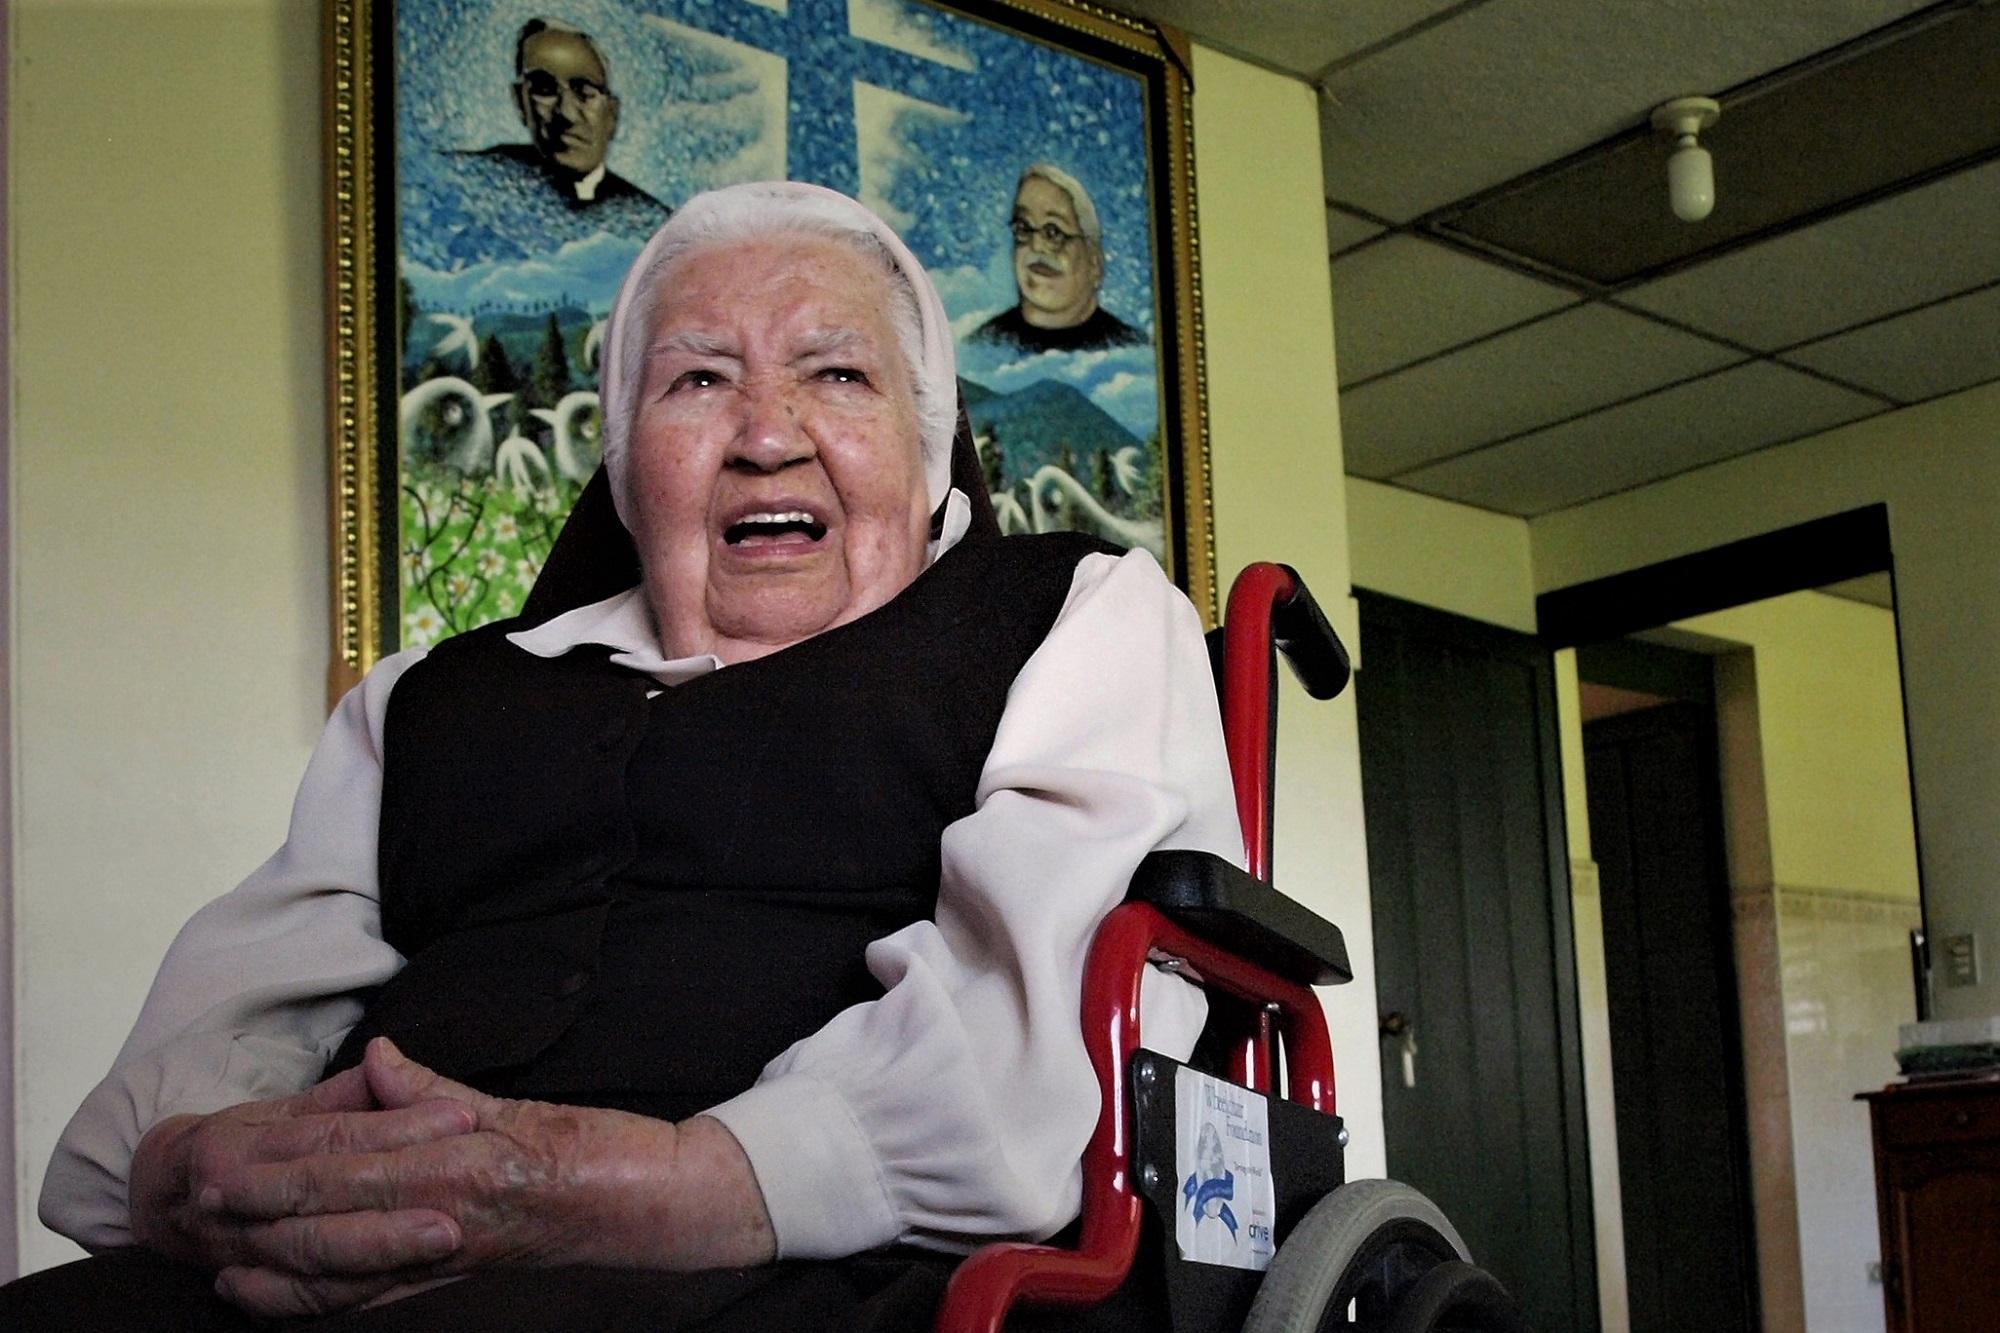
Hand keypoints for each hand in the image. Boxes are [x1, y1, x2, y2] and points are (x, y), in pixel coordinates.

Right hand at [128, 1062, 478, 1311]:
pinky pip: (302, 1298)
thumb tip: (386, 1059)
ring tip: (443, 1243)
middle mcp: (234, 1199)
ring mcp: (238, 1248)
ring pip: (316, 1257)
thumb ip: (340, 1092)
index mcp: (243, 1143)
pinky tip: (397, 1282)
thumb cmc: (237, 1144)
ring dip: (381, 1253)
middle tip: (460, 1201)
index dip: (398, 1126)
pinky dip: (347, 1293)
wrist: (164, 1198)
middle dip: (393, 1202)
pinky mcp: (249, 1283)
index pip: (334, 1134)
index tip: (461, 1117)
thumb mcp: (280, 1107)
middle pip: (324, 1203)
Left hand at [205, 1038, 776, 1316]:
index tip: (224, 1155)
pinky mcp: (456, 1281)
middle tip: (196, 1200)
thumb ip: (436, 1090)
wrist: (654, 1206)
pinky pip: (372, 1298)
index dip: (280, 1164)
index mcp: (458, 1161)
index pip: (349, 1161)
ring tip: (216, 1255)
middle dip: (258, 1213)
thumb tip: (376, 1058)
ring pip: (342, 1267)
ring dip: (272, 1263)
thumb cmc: (596, 1150)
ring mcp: (448, 1257)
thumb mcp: (517, 1104)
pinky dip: (315, 1300)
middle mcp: (445, 1216)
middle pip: (329, 1217)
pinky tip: (271, 1295)